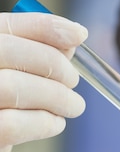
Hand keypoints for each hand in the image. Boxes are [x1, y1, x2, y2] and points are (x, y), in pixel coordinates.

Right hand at [0, 11, 87, 151]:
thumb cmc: (2, 112)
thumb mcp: (15, 78)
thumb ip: (35, 58)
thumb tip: (71, 40)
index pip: (8, 27)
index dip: (46, 27)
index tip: (80, 34)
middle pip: (12, 52)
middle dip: (55, 65)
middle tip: (74, 82)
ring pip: (15, 87)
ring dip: (57, 96)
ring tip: (73, 106)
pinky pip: (15, 125)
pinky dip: (45, 123)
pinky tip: (56, 123)